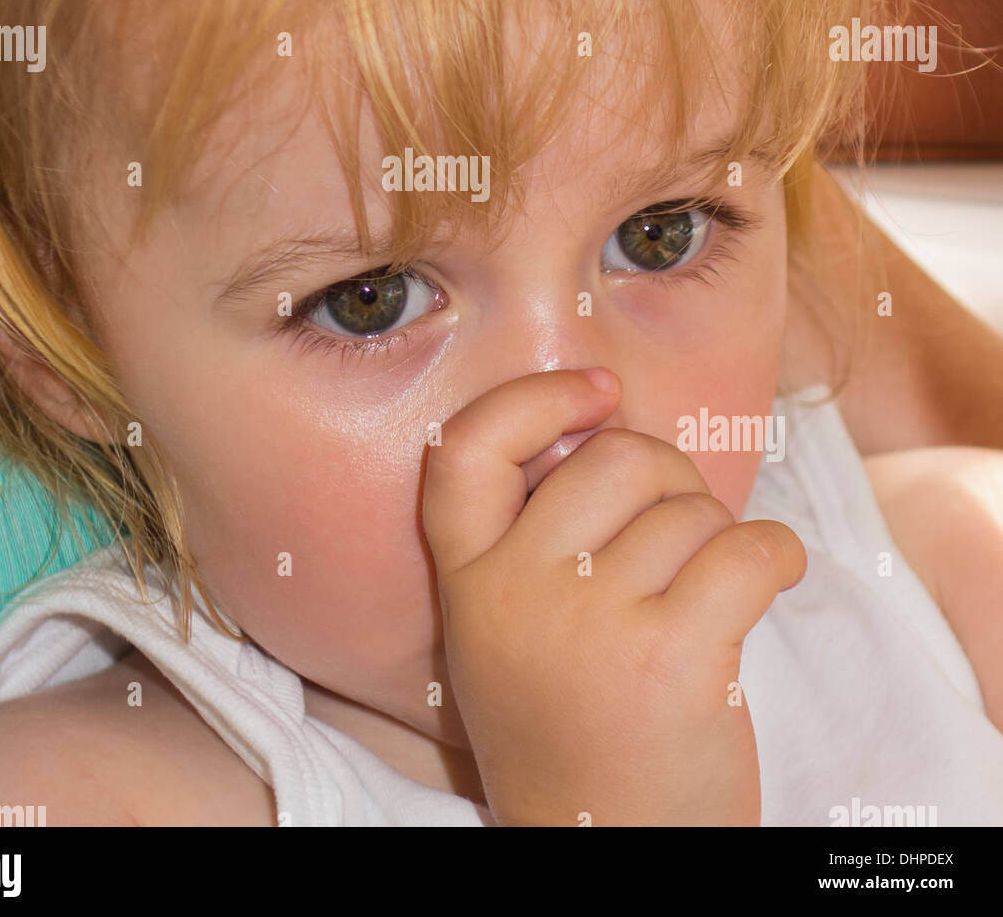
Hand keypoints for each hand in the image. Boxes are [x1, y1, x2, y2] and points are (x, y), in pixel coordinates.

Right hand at [422, 367, 805, 825]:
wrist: (609, 853)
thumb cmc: (575, 728)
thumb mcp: (509, 632)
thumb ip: (530, 538)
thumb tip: (613, 427)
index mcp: (467, 583)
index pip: (466, 450)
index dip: (532, 399)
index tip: (598, 392)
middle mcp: (513, 594)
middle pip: (616, 457)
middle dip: (671, 477)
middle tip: (680, 530)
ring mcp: (588, 625)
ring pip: (690, 509)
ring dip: (722, 536)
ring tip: (710, 591)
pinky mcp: (671, 658)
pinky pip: (747, 549)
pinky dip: (778, 555)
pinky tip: (772, 579)